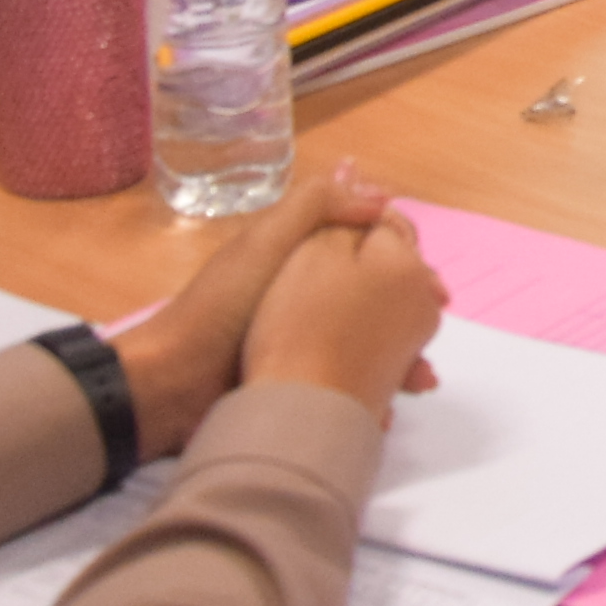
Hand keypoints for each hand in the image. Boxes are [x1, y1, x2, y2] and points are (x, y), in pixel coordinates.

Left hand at [109, 164, 415, 456]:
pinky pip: (346, 385)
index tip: (432, 285)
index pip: (364, 251)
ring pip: (367, 347)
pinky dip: (371, 395)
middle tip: (433, 333)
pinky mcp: (297, 382)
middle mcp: (305, 297)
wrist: (172, 384)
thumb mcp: (267, 241)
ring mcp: (302, 343)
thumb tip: (380, 193)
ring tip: (419, 382)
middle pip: (373, 301)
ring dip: (399, 362)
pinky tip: (385, 411)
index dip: (402, 263)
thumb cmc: (221, 305)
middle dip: (409, 318)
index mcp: (298, 258)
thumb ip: (317, 206)